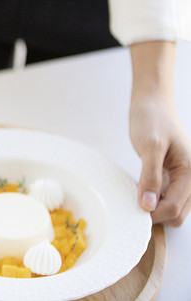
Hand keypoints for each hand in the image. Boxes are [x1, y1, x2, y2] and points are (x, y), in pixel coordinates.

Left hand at [129, 41, 190, 225]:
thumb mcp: (151, 145)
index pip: (175, 209)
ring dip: (154, 209)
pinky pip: (163, 196)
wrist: (151, 101)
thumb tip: (148, 205)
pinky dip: (151, 198)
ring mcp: (178, 177)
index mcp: (189, 172)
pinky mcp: (167, 174)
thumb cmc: (152, 118)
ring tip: (133, 199)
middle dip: (156, 216)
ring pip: (170, 207)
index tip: (133, 212)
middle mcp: (187, 178)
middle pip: (176, 214)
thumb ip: (151, 176)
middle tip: (131, 206)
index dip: (154, 215)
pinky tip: (136, 192)